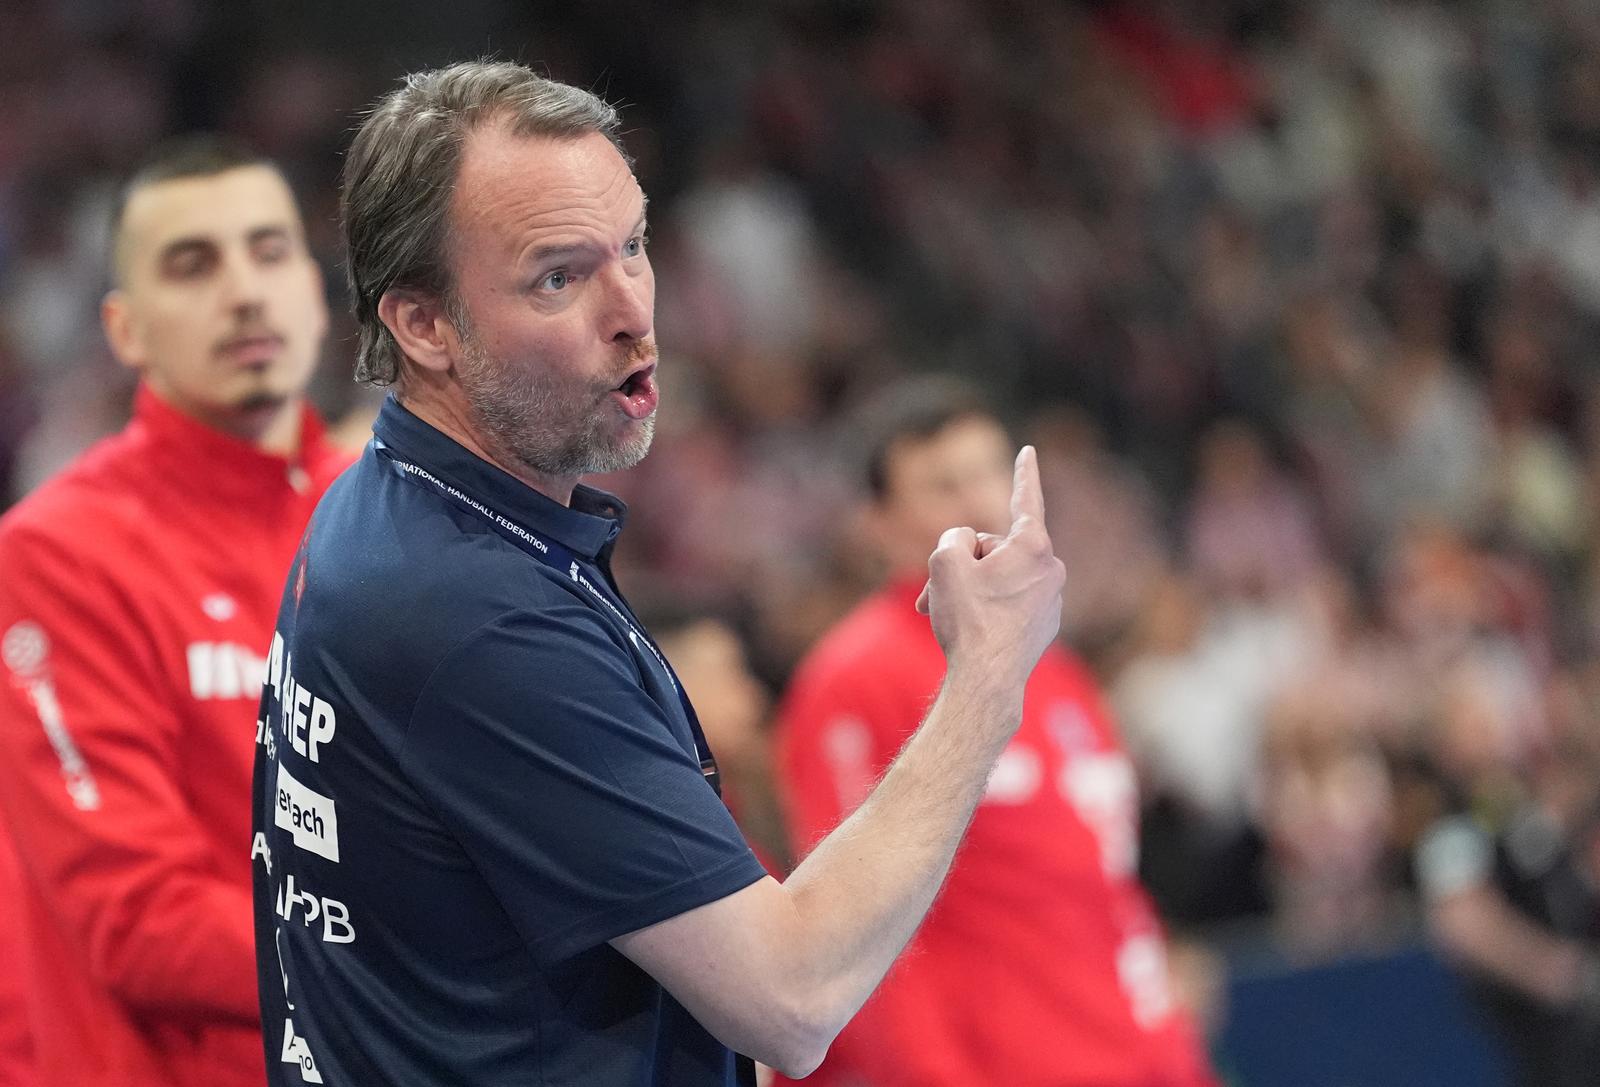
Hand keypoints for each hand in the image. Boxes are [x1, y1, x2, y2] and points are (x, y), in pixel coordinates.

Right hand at [916, 446, 1064, 695]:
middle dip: (967, 562)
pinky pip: (1010, 602)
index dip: (1023, 472)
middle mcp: (1051, 569)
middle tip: (942, 590)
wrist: (987, 681)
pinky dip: (987, 609)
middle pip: (997, 547)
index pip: (1025, 498)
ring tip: (952, 615)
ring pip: (1001, 577)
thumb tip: (969, 548)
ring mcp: (1052, 600)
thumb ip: (953, 537)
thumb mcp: (943, 562)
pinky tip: (972, 631)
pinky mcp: (1044, 625)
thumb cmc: (968, 619)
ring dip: (972, 588)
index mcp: (1033, 546)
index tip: (1028, 451)